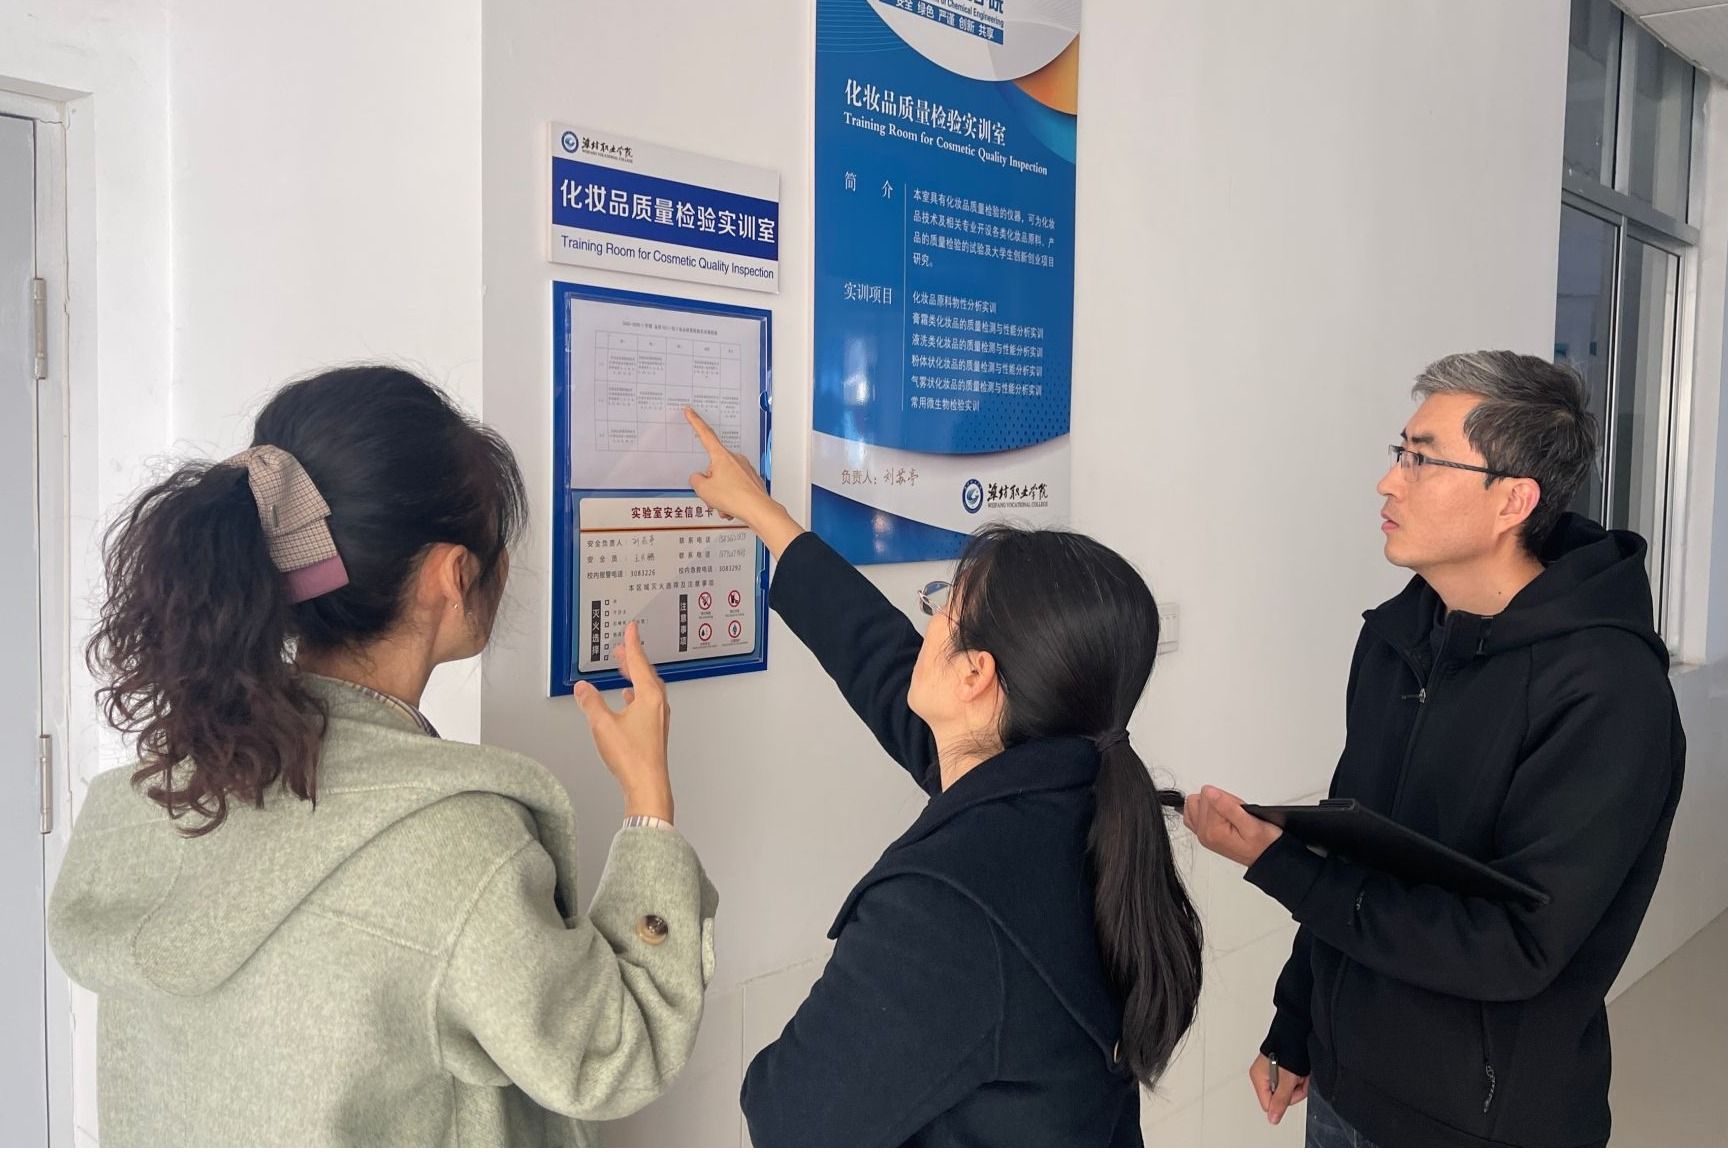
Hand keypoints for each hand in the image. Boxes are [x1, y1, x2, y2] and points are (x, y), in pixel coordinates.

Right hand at [572, 622, 673, 822]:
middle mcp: (658, 705)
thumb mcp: (603, 725)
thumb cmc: (632, 757)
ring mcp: (659, 718)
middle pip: (646, 673)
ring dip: (636, 675)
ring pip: (648, 688)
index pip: (639, 662)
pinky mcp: (655, 730)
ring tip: (625, 668)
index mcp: (649, 697)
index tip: (632, 629)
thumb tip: (583, 688)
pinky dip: (637, 693)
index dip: (633, 644)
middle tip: (624, 647)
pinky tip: (629, 699)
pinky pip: (647, 702)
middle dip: (634, 658)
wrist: (648, 784)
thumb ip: (591, 703)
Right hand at [684, 407, 803, 557]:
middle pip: (714, 468)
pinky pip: (735, 488)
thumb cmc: (735, 498)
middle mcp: (735, 459)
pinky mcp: (752, 480)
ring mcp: (745, 469)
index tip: (690, 411)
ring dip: (720, 494)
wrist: (758, 510)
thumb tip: (699, 478)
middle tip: (713, 496)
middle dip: (710, 483)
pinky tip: (732, 508)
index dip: (695, 422)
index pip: (705, 434)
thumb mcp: (704, 490)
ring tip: (724, 505)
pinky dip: (730, 499)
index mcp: (721, 456)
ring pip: (724, 480)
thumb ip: (696, 480)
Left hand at [1183, 784, 1281, 866]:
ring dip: (1210, 804)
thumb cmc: (1264, 844)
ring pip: (1193, 805)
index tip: (1237, 808)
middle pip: (1199, 799)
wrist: (1267, 858)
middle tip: (1235, 811)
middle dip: (1218, 800)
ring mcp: (1202, 834)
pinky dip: (1204, 810)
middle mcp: (1203, 833)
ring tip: (1228, 813)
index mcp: (1212, 830)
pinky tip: (1218, 814)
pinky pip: (1193, 815)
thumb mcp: (1251, 824)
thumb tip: (1209, 793)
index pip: (1208, 795)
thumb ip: (1228, 807)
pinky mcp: (1205, 834)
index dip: (1227, 798)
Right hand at [1250, 1052, 1307, 1124]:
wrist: (1296, 1032)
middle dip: (1294, 1091)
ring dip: (1299, 1084)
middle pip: (1280, 1098)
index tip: (1291, 1091)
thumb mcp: (1286, 1079)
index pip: (1268, 1105)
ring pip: (1288, 1091)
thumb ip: (1280, 1100)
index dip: (1283, 1102)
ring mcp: (1272, 1071)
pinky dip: (1299, 1078)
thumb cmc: (1288, 1049)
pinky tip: (1301, 1071)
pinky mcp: (1281, 1068)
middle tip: (1298, 1079)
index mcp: (1258, 1078)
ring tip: (1301, 1073)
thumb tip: (1272, 1119)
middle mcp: (1263, 1075)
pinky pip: (1291, 1082)